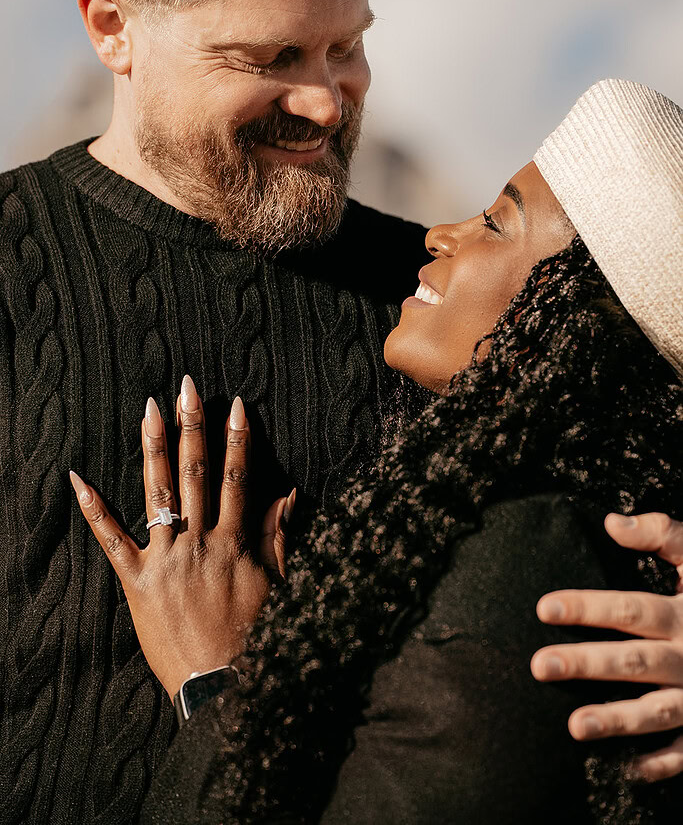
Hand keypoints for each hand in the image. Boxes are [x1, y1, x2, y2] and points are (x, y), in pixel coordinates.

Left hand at [71, 376, 293, 699]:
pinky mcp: (137, 581)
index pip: (236, 478)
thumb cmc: (254, 636)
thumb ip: (279, 535)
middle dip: (193, 426)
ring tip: (149, 409)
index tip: (235, 404)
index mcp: (234, 542)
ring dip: (154, 447)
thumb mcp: (277, 583)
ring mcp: (165, 560)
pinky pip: (111, 540)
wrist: (222, 685)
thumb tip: (290, 493)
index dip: (237, 439)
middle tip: (187, 387)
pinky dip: (94, 509)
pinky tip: (78, 478)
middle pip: (196, 473)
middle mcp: (198, 542)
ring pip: (159, 493)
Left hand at [530, 512, 682, 780]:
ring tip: (573, 726)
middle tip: (540, 665)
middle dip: (586, 664)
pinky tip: (631, 768)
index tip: (543, 608)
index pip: (630, 609)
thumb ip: (663, 534)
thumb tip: (610, 522)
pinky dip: (666, 762)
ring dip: (617, 720)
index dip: (587, 607)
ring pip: (658, 711)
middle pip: (634, 662)